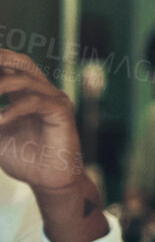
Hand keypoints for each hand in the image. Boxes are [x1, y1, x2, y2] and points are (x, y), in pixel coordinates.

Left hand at [0, 51, 84, 193]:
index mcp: (24, 92)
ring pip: (24, 78)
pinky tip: (0, 121)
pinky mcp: (62, 112)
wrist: (47, 181)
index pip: (6, 65)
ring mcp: (54, 99)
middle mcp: (41, 90)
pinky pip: (34, 102)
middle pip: (20, 60)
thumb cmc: (22, 158)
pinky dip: (12, 109)